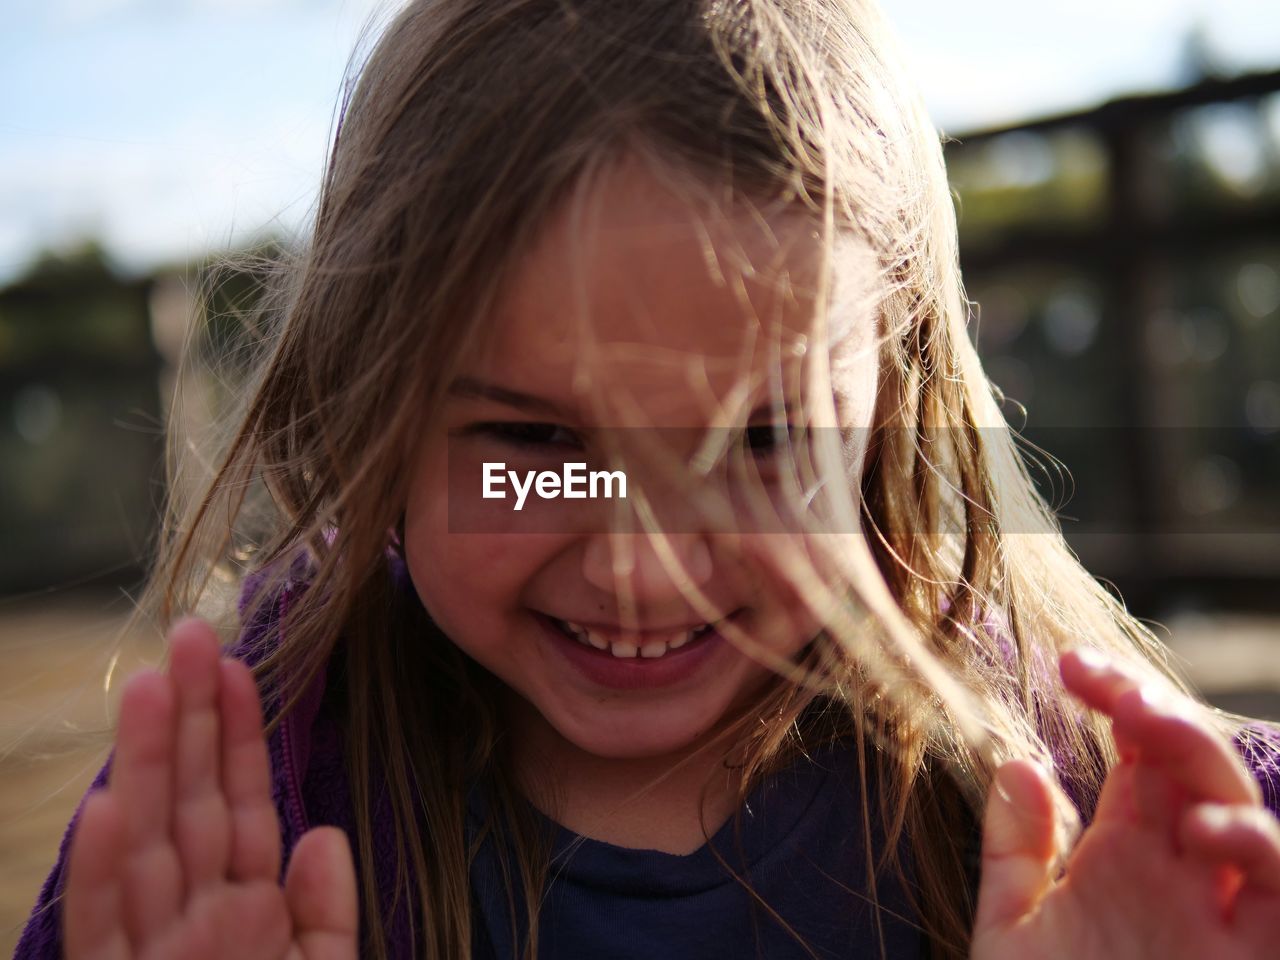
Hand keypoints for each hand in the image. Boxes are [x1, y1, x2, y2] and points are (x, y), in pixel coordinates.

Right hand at [63, 618, 357, 959]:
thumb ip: (327, 914)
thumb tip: (324, 836)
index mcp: (246, 909)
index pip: (241, 804)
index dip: (238, 735)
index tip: (239, 670)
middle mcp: (194, 916)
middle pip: (189, 801)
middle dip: (189, 718)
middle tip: (190, 635)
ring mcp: (153, 950)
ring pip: (143, 842)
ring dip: (144, 766)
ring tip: (149, 687)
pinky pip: (102, 924)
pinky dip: (100, 870)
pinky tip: (105, 806)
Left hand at [972, 648, 1279, 958]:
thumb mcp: (1013, 931)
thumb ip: (1016, 851)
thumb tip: (1014, 760)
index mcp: (1124, 853)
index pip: (1137, 753)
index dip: (1114, 698)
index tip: (1069, 666)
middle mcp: (1179, 874)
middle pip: (1193, 771)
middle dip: (1163, 716)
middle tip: (1115, 690)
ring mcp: (1221, 917)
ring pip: (1246, 819)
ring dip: (1211, 770)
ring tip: (1152, 735)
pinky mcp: (1258, 957)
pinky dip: (1260, 852)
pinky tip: (1207, 833)